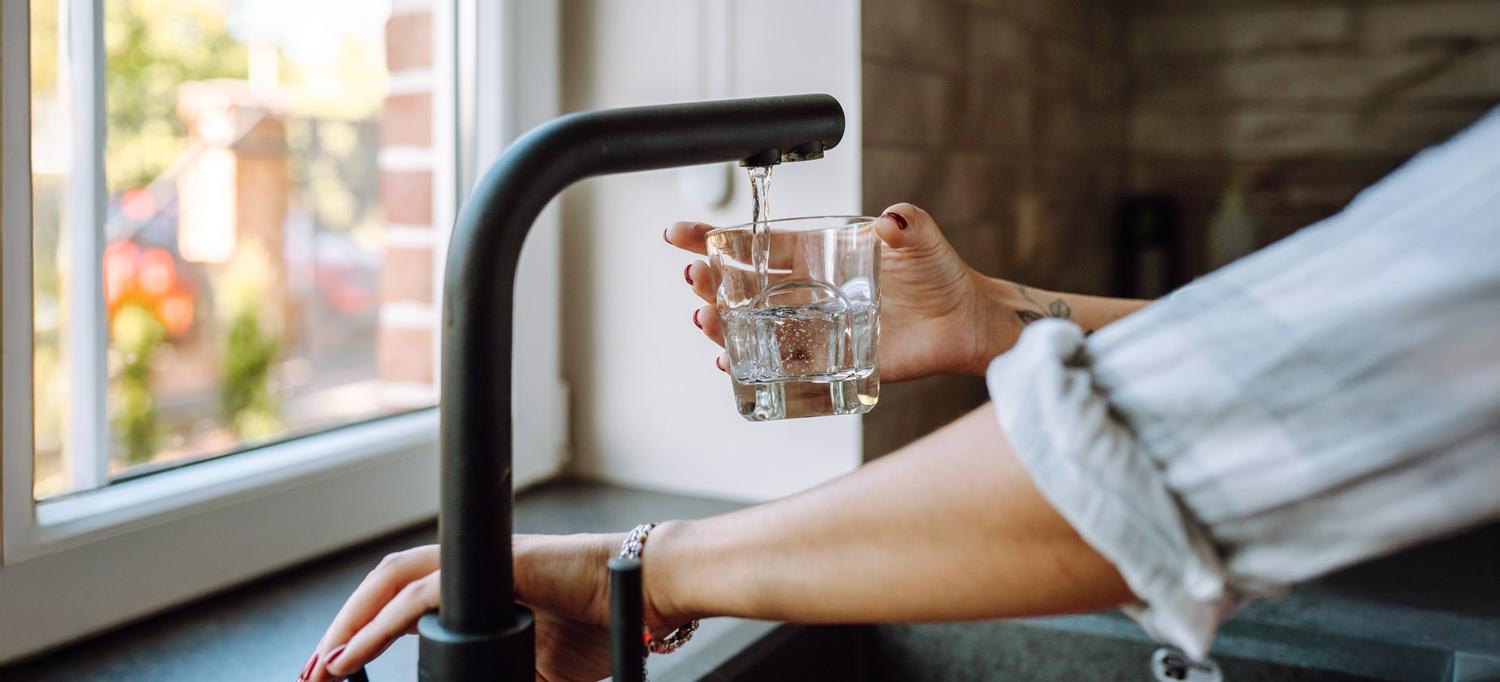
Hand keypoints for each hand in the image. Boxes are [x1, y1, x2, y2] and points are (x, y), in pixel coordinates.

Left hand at [302, 534, 667, 681]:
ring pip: (393, 582)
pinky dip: (379, 627)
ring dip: (349, 624)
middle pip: (385, 586)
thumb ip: (495, 676)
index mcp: (476, 590)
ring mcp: (481, 565)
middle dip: (342, 629)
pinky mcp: (493, 567)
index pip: (402, 602)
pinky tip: (352, 654)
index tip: (335, 673)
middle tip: (312, 674)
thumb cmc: (602, 624)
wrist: (645, 596)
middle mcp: (471, 571)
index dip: (363, 633)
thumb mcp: (536, 668)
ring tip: (322, 666)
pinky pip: (420, 596)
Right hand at [668, 203, 1014, 381]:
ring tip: (704, 319)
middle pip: (744, 286)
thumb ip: (908, 224)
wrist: (964, 321)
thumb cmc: (940, 274)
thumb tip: (893, 219)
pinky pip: (782, 365)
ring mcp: (815, 326)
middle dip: (711, 281)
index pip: (758, 244)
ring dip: (722, 324)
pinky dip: (752, 365)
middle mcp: (808, 291)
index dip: (716, 238)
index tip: (680, 234)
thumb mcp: (923, 239)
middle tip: (692, 277)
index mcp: (818, 254)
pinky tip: (730, 361)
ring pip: (754, 326)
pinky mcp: (830, 359)